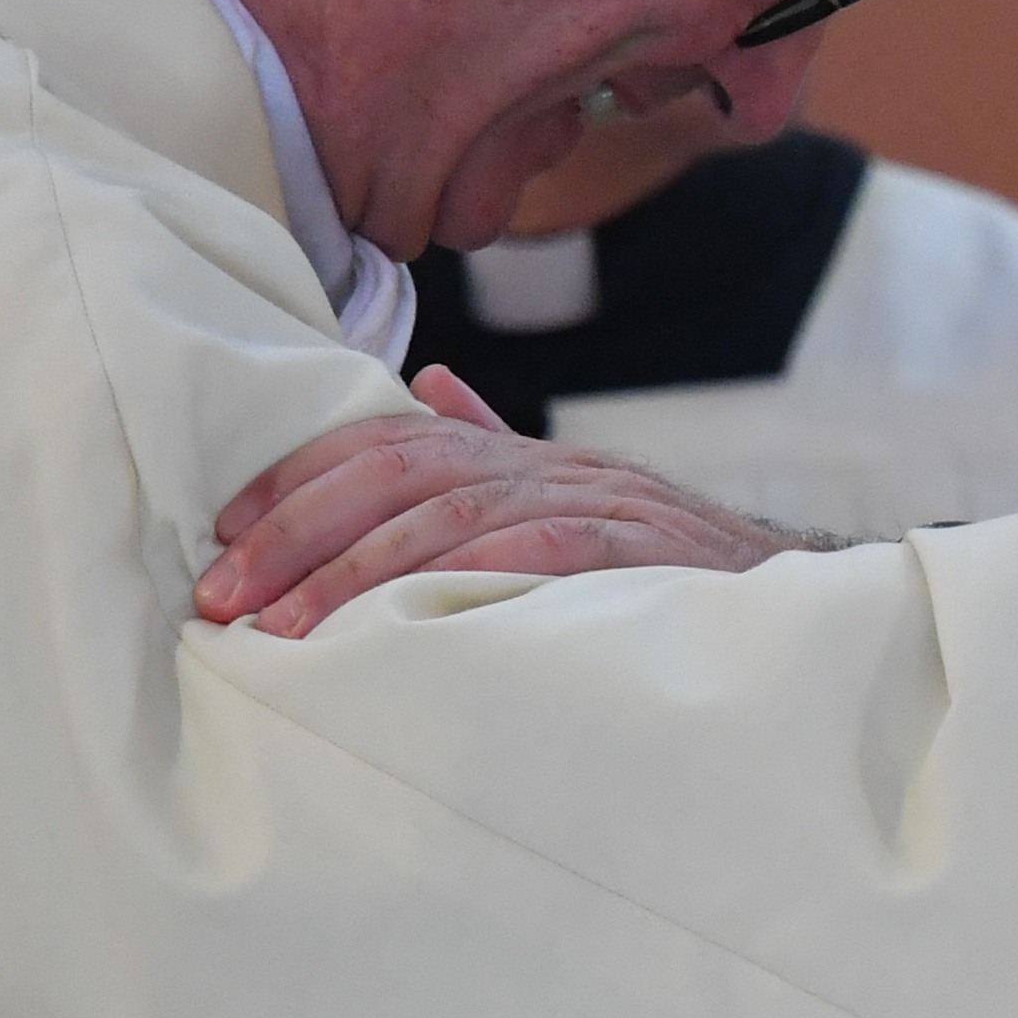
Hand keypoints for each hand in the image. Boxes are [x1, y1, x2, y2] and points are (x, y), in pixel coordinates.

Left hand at [195, 364, 820, 634]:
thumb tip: (420, 385)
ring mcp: (599, 502)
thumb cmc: (669, 569)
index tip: (223, 529)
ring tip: (279, 632)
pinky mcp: (641, 551)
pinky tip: (400, 620)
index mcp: (524, 455)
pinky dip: (466, 578)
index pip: (390, 440)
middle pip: (402, 470)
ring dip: (353, 571)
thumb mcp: (576, 502)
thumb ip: (495, 445)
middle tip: (220, 593)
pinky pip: (542, 551)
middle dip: (298, 528)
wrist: (796, 598)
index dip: (298, 476)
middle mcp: (552, 464)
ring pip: (454, 513)